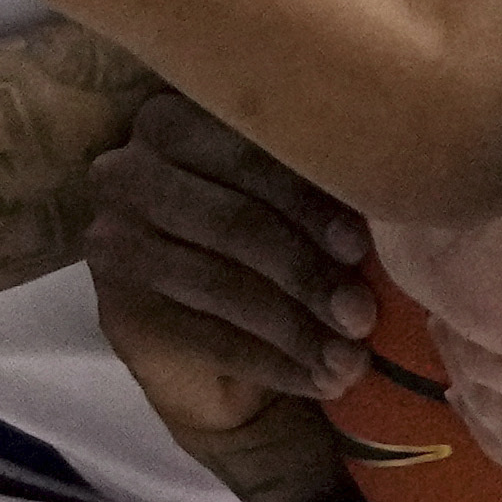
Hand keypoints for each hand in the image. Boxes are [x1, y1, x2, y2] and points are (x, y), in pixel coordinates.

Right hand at [90, 97, 372, 501]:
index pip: (249, 155)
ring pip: (220, 285)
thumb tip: (389, 203)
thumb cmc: (273, 244)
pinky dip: (273, 364)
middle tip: (362, 315)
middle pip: (232, 222)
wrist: (216, 342)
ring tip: (352, 360)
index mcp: (178, 119)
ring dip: (295, 329)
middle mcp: (128, 170)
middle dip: (305, 273)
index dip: (310, 201)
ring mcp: (113, 240)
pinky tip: (322, 382)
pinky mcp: (118, 309)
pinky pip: (206, 339)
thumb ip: (320, 182)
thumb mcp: (292, 200)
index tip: (361, 246)